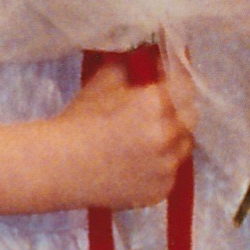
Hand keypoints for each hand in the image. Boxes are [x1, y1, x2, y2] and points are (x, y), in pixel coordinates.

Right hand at [49, 57, 193, 213]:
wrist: (59, 166)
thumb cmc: (79, 121)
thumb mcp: (104, 83)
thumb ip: (132, 67)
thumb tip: (150, 57)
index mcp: (156, 104)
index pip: (185, 86)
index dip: (179, 82)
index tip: (170, 81)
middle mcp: (167, 135)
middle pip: (190, 117)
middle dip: (179, 112)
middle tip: (161, 112)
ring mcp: (166, 166)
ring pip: (182, 147)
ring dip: (172, 140)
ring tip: (145, 141)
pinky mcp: (160, 191)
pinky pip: (170, 173)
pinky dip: (160, 167)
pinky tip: (137, 164)